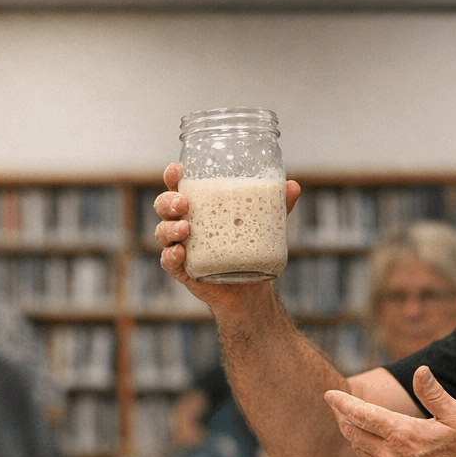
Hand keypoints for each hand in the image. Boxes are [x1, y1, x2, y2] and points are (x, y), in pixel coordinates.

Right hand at [153, 162, 300, 310]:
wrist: (251, 287)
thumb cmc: (250, 246)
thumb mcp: (264, 223)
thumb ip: (277, 205)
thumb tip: (293, 186)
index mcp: (199, 205)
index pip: (179, 185)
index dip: (173, 175)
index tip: (177, 169)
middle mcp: (185, 223)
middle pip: (164, 206)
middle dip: (169, 201)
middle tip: (184, 203)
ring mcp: (181, 246)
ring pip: (162, 233)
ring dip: (170, 228)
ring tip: (186, 229)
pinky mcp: (183, 270)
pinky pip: (168, 262)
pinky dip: (171, 257)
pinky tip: (180, 254)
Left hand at [323, 365, 455, 456]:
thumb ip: (434, 394)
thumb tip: (420, 370)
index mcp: (403, 434)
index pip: (362, 415)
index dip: (342, 403)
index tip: (328, 394)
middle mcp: (391, 456)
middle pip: (353, 432)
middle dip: (342, 416)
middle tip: (336, 405)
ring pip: (359, 450)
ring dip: (351, 434)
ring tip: (348, 421)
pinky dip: (363, 451)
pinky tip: (366, 444)